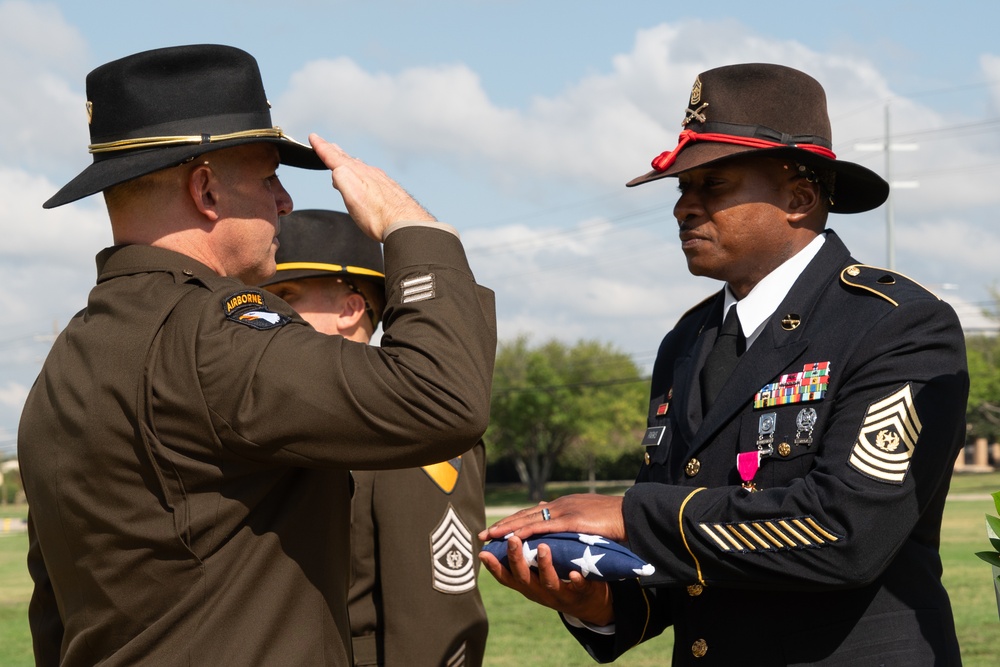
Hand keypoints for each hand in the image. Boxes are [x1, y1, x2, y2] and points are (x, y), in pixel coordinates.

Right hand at [308, 134, 434, 240]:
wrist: (407, 225)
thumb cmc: (379, 216)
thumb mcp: (352, 196)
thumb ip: (341, 179)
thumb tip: (336, 170)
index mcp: (357, 174)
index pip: (335, 157)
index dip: (322, 147)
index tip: (314, 138)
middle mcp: (370, 174)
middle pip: (348, 160)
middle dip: (335, 152)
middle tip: (327, 144)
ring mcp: (381, 181)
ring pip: (361, 167)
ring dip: (350, 161)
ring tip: (344, 158)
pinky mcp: (390, 190)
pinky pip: (373, 175)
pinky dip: (364, 172)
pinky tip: (367, 178)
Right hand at [478, 534, 614, 625]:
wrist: (590, 602)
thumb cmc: (561, 576)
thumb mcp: (544, 564)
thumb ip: (537, 541)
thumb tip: (535, 508)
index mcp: (528, 582)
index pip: (506, 575)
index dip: (493, 566)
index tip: (482, 552)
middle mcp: (539, 591)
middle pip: (522, 577)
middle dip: (516, 559)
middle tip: (513, 540)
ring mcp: (559, 594)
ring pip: (548, 582)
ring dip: (544, 565)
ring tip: (543, 547)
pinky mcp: (580, 594)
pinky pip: (577, 589)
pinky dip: (575, 581)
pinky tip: (575, 573)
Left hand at [479, 494, 625, 542]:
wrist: (632, 516)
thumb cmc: (614, 520)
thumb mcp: (589, 518)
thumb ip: (572, 520)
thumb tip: (560, 520)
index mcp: (564, 506)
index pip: (533, 513)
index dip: (514, 520)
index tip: (497, 528)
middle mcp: (560, 505)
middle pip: (525, 515)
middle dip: (503, 524)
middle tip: (483, 533)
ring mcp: (564, 511)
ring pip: (529, 519)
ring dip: (507, 527)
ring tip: (490, 535)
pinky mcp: (570, 521)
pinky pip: (542, 527)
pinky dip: (525, 532)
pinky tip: (511, 537)